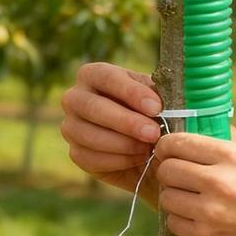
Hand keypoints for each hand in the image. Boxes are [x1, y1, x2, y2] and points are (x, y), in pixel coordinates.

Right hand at [60, 62, 162, 197]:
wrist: (145, 145)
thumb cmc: (150, 112)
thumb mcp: (156, 96)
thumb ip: (158, 95)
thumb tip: (164, 101)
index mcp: (93, 74)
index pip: (107, 77)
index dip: (131, 92)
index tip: (155, 107)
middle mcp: (75, 98)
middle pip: (94, 108)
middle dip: (127, 122)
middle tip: (154, 133)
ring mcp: (71, 126)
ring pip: (91, 136)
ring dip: (125, 144)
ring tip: (149, 148)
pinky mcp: (76, 152)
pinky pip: (92, 158)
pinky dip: (119, 160)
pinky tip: (138, 158)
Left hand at [154, 132, 235, 235]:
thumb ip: (223, 152)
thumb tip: (186, 143)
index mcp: (233, 157)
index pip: (178, 143)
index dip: (167, 147)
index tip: (167, 152)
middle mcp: (218, 181)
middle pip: (167, 169)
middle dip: (169, 173)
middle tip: (179, 180)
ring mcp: (210, 212)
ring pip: (167, 197)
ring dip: (175, 198)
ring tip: (192, 202)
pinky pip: (173, 223)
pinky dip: (182, 221)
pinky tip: (199, 221)